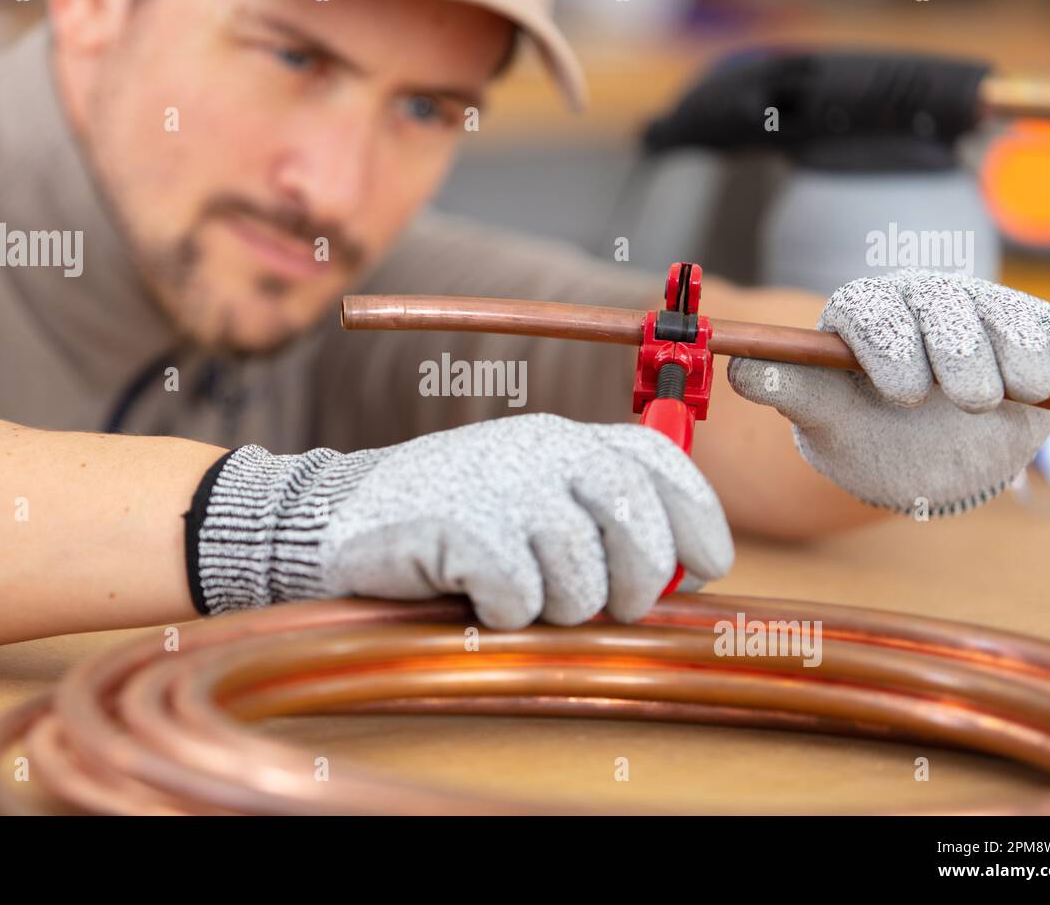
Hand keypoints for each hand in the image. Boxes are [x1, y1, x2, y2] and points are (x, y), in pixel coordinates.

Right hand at [188, 413, 733, 627]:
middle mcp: (542, 450)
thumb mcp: (530, 492)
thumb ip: (596, 512)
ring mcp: (500, 485)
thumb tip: (680, 566)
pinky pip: (518, 595)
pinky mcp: (459, 525)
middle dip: (638, 582)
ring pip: (581, 576)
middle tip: (612, 605)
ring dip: (560, 607)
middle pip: (637, 525)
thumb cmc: (451, 515)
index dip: (700, 519)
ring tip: (524, 598)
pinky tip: (478, 598)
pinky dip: (504, 613)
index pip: (662, 463)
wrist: (340, 515)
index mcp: (567, 438)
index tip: (708, 564)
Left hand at [727, 269, 1049, 516]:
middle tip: (971, 400)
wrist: (921, 455)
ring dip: (1018, 354)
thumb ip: (788, 390)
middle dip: (962, 353)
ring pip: (1005, 317)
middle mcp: (922, 301)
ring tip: (1019, 393)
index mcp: (863, 314)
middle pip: (944, 309)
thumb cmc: (864, 432)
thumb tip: (739, 371)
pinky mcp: (1033, 332)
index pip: (872, 312)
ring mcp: (981, 312)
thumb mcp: (825, 417)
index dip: (889, 346)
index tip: (904, 393)